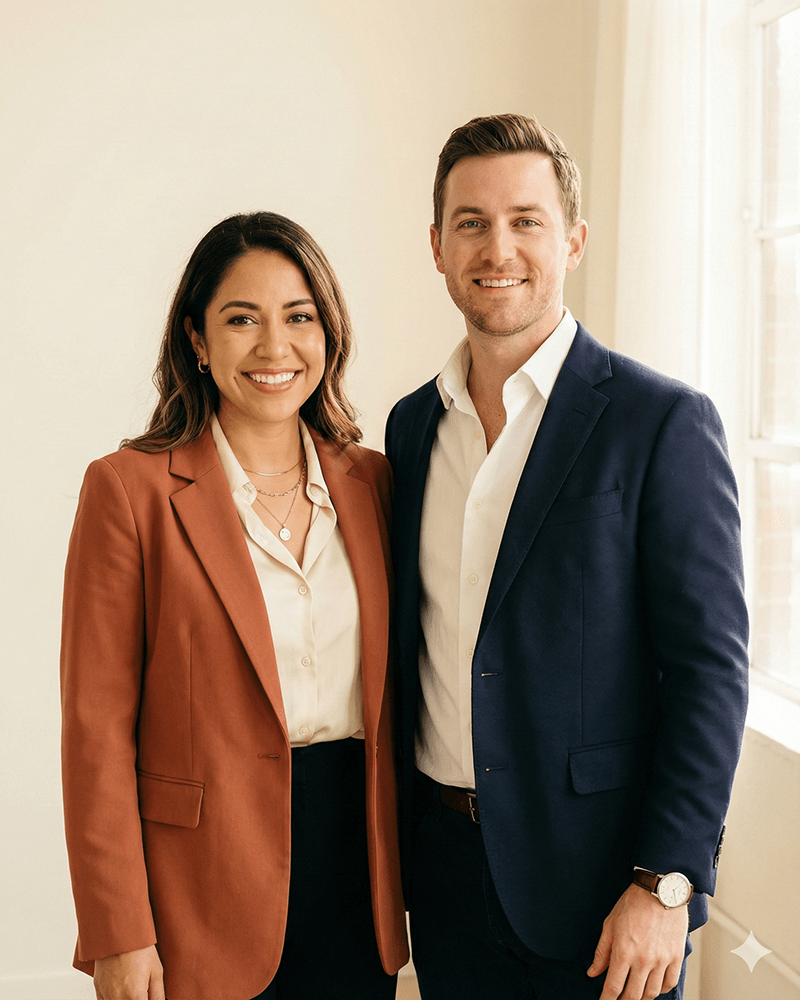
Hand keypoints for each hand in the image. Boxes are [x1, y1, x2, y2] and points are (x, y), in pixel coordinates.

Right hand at [93, 945, 164, 999]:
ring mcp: (106, 995)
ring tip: (132, 986)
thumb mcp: (156, 971)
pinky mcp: (98, 989)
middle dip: (137, 998)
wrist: (119, 933)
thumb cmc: (139, 949)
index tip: (147, 995)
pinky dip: (113, 999)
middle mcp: (118, 999)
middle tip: (142, 990)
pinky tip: (121, 990)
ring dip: (125, 999)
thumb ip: (158, 995)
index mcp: (135, 996)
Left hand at [587, 884, 687, 998]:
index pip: (613, 987)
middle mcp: (643, 960)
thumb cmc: (632, 904)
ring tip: (634, 994)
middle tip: (619, 998)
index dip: (607, 999)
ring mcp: (661, 960)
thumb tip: (593, 972)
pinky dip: (660, 989)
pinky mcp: (676, 957)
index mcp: (624, 951)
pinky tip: (652, 986)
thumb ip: (601, 951)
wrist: (660, 890)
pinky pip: (669, 983)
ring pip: (651, 993)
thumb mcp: (610, 924)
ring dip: (641, 998)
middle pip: (633, 995)